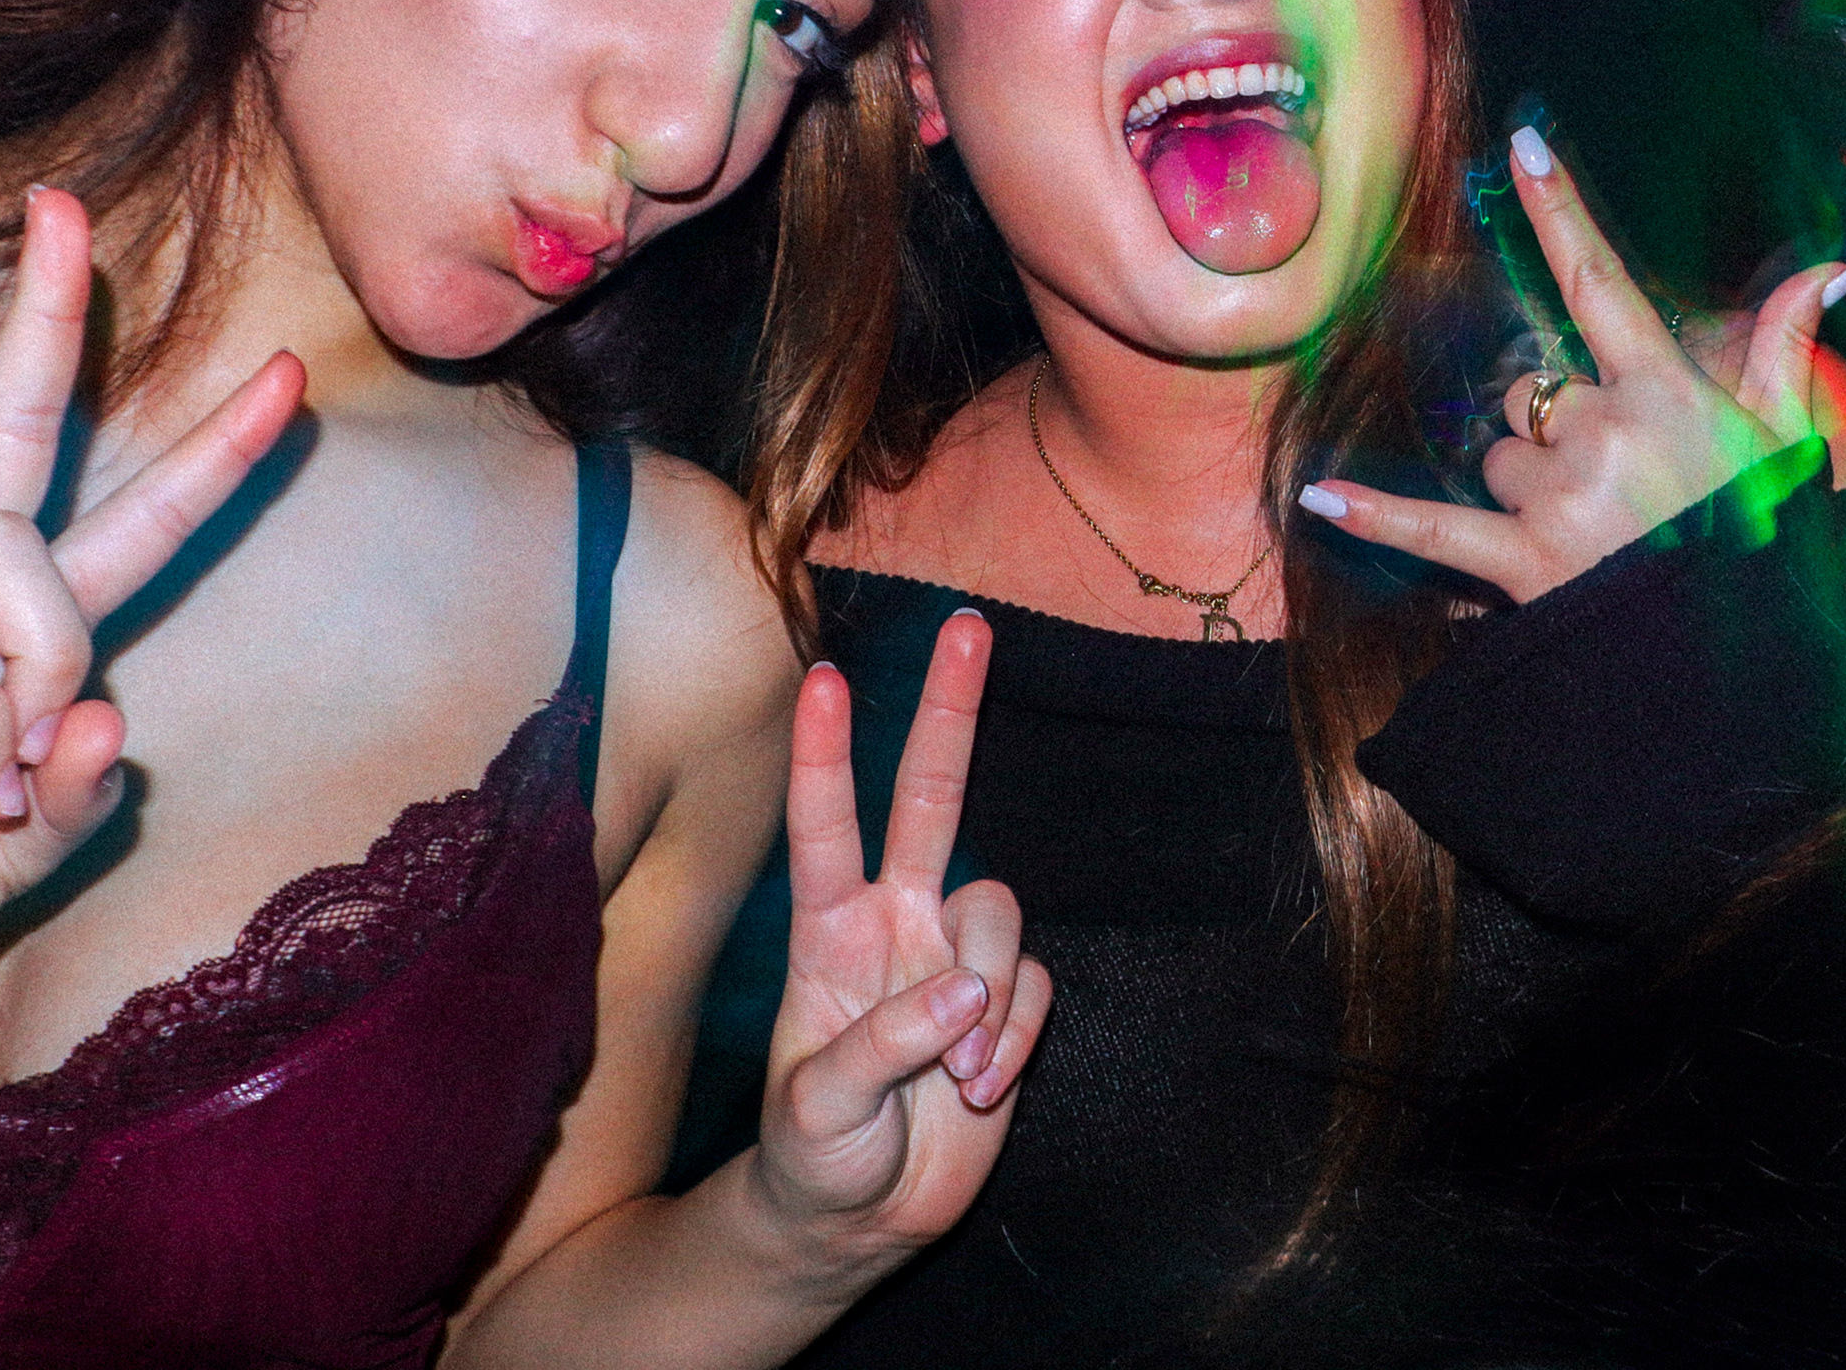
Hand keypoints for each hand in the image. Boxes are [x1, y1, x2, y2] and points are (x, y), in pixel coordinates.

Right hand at [0, 187, 302, 1061]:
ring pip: (1, 555)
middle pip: (11, 433)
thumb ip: (81, 794)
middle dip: (46, 321)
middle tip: (66, 210)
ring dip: (45, 662)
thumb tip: (111, 715)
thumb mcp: (21, 854)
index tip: (286, 375)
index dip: (204, 452)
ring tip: (20, 771)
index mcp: (1, 631)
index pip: (115, 513)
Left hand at [753, 611, 1049, 1275]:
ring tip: (959, 1076)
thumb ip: (884, 1043)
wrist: (855, 1218)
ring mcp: (952, 957)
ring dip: (990, 998)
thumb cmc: (813, 1152)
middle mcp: (894, 921)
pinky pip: (1033, 987)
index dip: (825, 756)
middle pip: (930, 796)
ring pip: (1002, 913)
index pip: (824, 827)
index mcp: (828, 932)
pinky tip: (978, 1090)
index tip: (824, 681)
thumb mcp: (819, 1109)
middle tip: (968, 627)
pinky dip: (1014, 1039)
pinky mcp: (1002, 1004)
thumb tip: (965, 990)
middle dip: (950, 711)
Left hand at [1301, 133, 1845, 602]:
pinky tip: (1318, 501)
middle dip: (1557, 433)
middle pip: (1536, 397)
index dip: (1561, 210)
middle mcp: (1607, 431)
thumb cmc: (1774, 548)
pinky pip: (1433, 530)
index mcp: (1667, 392)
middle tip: (1619, 490)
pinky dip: (1377, 517)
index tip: (1523, 146)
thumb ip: (1787, 350)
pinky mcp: (1524, 565)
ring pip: (1500, 460)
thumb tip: (1829, 268)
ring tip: (1594, 540)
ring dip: (1525, 491)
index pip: (1602, 282)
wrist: (1756, 662)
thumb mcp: (1790, 443)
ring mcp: (1561, 497)